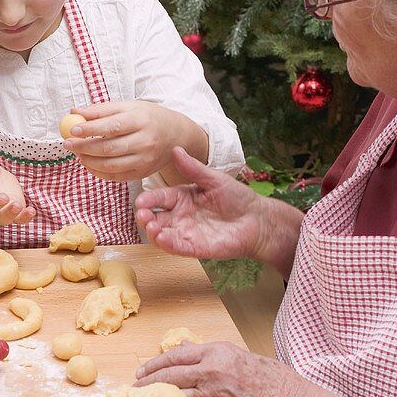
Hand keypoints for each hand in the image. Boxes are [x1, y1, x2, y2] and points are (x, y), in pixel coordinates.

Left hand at [63, 100, 191, 180]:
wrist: (176, 135)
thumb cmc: (148, 117)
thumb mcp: (129, 106)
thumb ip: (101, 109)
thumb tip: (74, 112)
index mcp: (141, 120)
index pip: (112, 126)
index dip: (90, 129)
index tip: (72, 130)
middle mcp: (145, 141)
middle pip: (109, 148)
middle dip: (84, 147)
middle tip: (68, 144)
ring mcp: (145, 160)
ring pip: (111, 165)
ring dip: (89, 161)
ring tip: (77, 154)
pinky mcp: (143, 173)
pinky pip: (116, 176)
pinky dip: (99, 172)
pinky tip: (89, 164)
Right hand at [133, 146, 267, 259]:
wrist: (257, 219)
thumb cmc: (237, 198)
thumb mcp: (214, 179)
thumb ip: (193, 168)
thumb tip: (176, 149)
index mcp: (182, 197)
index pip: (159, 197)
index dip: (148, 199)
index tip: (140, 200)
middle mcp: (180, 216)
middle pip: (155, 218)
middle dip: (145, 217)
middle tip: (142, 215)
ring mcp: (186, 233)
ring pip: (162, 234)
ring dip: (153, 232)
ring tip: (151, 226)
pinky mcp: (195, 247)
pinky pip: (177, 247)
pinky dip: (167, 244)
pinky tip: (161, 238)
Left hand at [134, 342, 311, 396]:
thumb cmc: (271, 381)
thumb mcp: (239, 357)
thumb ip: (210, 354)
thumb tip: (185, 348)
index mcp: (217, 352)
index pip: (175, 356)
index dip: (154, 364)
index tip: (141, 372)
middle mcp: (212, 370)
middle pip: (169, 375)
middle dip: (147, 383)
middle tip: (135, 390)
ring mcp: (213, 395)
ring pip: (175, 396)